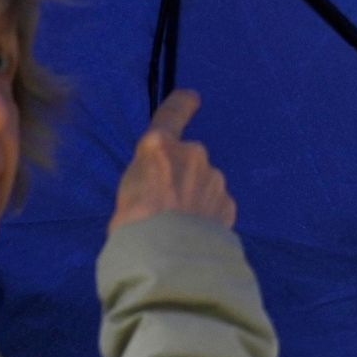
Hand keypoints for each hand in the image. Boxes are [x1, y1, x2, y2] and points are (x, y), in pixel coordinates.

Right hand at [108, 89, 236, 233]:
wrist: (167, 258)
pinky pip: (216, 204)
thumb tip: (158, 195)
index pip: (173, 112)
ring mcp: (214, 179)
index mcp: (159, 146)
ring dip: (196, 196)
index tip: (192, 98)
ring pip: (204, 182)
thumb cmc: (132, 224)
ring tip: (181, 226)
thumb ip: (148, 181)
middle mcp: (191, 154)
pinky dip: (209, 215)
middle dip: (182, 174)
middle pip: (188, 157)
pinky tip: (197, 234)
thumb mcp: (127, 193)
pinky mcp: (228, 203)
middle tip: (167, 203)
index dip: (182, 103)